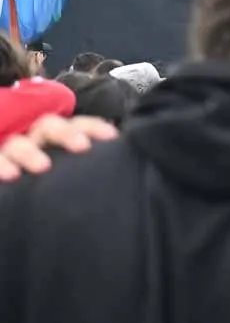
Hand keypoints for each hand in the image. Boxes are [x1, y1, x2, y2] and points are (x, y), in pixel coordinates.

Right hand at [0, 113, 118, 181]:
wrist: (5, 198)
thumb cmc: (53, 180)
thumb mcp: (70, 171)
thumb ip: (89, 168)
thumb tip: (125, 163)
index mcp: (56, 137)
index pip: (77, 124)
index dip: (94, 127)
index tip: (112, 138)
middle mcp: (33, 139)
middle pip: (49, 125)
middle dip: (66, 133)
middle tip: (82, 148)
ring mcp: (11, 150)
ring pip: (18, 143)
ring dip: (30, 152)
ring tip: (43, 167)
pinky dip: (1, 166)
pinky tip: (10, 176)